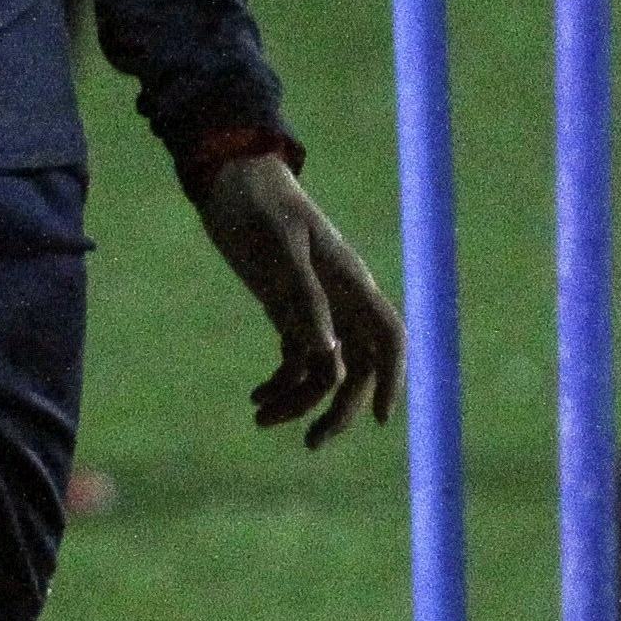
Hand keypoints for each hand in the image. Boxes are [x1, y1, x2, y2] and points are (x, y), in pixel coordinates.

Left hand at [190, 154, 401, 446]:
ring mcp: (313, 307)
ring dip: (299, 400)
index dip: (393, 377)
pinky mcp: (287, 310)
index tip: (381, 419)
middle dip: (341, 409)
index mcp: (348, 280)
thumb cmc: (257, 203)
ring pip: (324, 370)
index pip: (388, 335)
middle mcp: (337, 299)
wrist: (227, 176)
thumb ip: (303, 297)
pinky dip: (280, 383)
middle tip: (312, 444)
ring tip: (259, 417)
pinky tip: (256, 398)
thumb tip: (327, 356)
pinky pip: (296, 359)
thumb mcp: (277, 245)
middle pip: (358, 367)